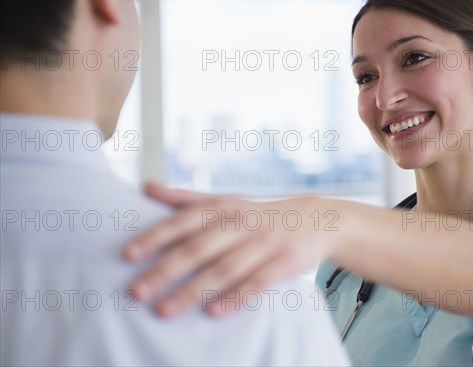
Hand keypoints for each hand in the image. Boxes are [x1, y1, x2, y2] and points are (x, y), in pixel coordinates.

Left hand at [123, 182, 340, 317]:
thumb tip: (146, 186)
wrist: (316, 218)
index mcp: (223, 207)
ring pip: (223, 269)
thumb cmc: (259, 213)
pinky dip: (235, 298)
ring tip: (164, 311)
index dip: (155, 237)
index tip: (127, 255)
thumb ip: (185, 198)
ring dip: (192, 291)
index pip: (183, 222)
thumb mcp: (225, 201)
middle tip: (136, 291)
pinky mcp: (283, 263)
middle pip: (198, 249)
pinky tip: (212, 314)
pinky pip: (256, 283)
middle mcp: (241, 223)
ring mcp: (263, 243)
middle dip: (165, 271)